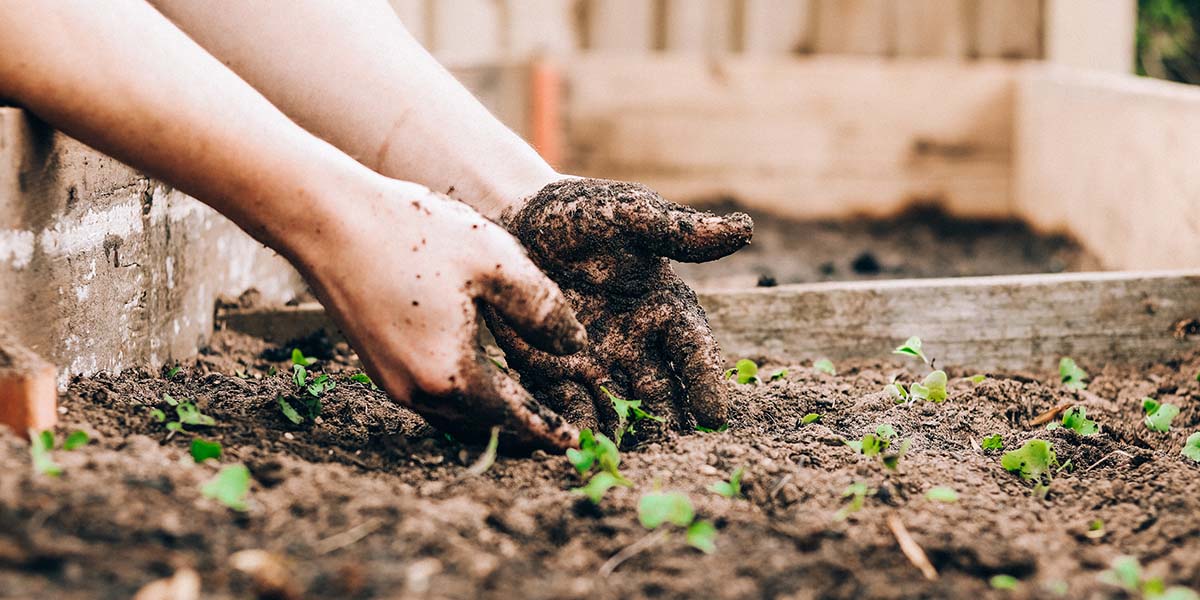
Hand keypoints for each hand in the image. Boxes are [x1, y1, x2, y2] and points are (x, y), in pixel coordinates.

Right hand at [294, 178, 586, 450]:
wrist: (327, 220)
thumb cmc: (414, 233)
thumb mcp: (496, 262)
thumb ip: (542, 309)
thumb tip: (575, 347)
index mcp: (451, 374)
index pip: (513, 417)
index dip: (547, 429)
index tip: (574, 443)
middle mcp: (416, 391)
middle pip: (482, 427)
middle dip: (522, 433)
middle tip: (556, 435)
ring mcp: (391, 381)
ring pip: (454, 418)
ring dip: (491, 420)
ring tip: (525, 414)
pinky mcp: (376, 363)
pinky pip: (431, 399)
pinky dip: (464, 401)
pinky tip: (480, 383)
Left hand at [487, 178, 752, 438]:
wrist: (513, 218)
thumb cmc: (580, 212)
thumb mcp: (628, 214)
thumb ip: (678, 230)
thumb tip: (744, 229)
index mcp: (665, 308)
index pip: (694, 351)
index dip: (706, 382)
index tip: (715, 416)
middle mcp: (637, 344)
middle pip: (662, 393)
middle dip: (669, 424)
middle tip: (674, 454)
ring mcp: (597, 362)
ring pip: (620, 409)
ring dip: (626, 436)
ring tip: (628, 463)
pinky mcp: (554, 372)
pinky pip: (569, 407)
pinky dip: (576, 428)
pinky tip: (578, 448)